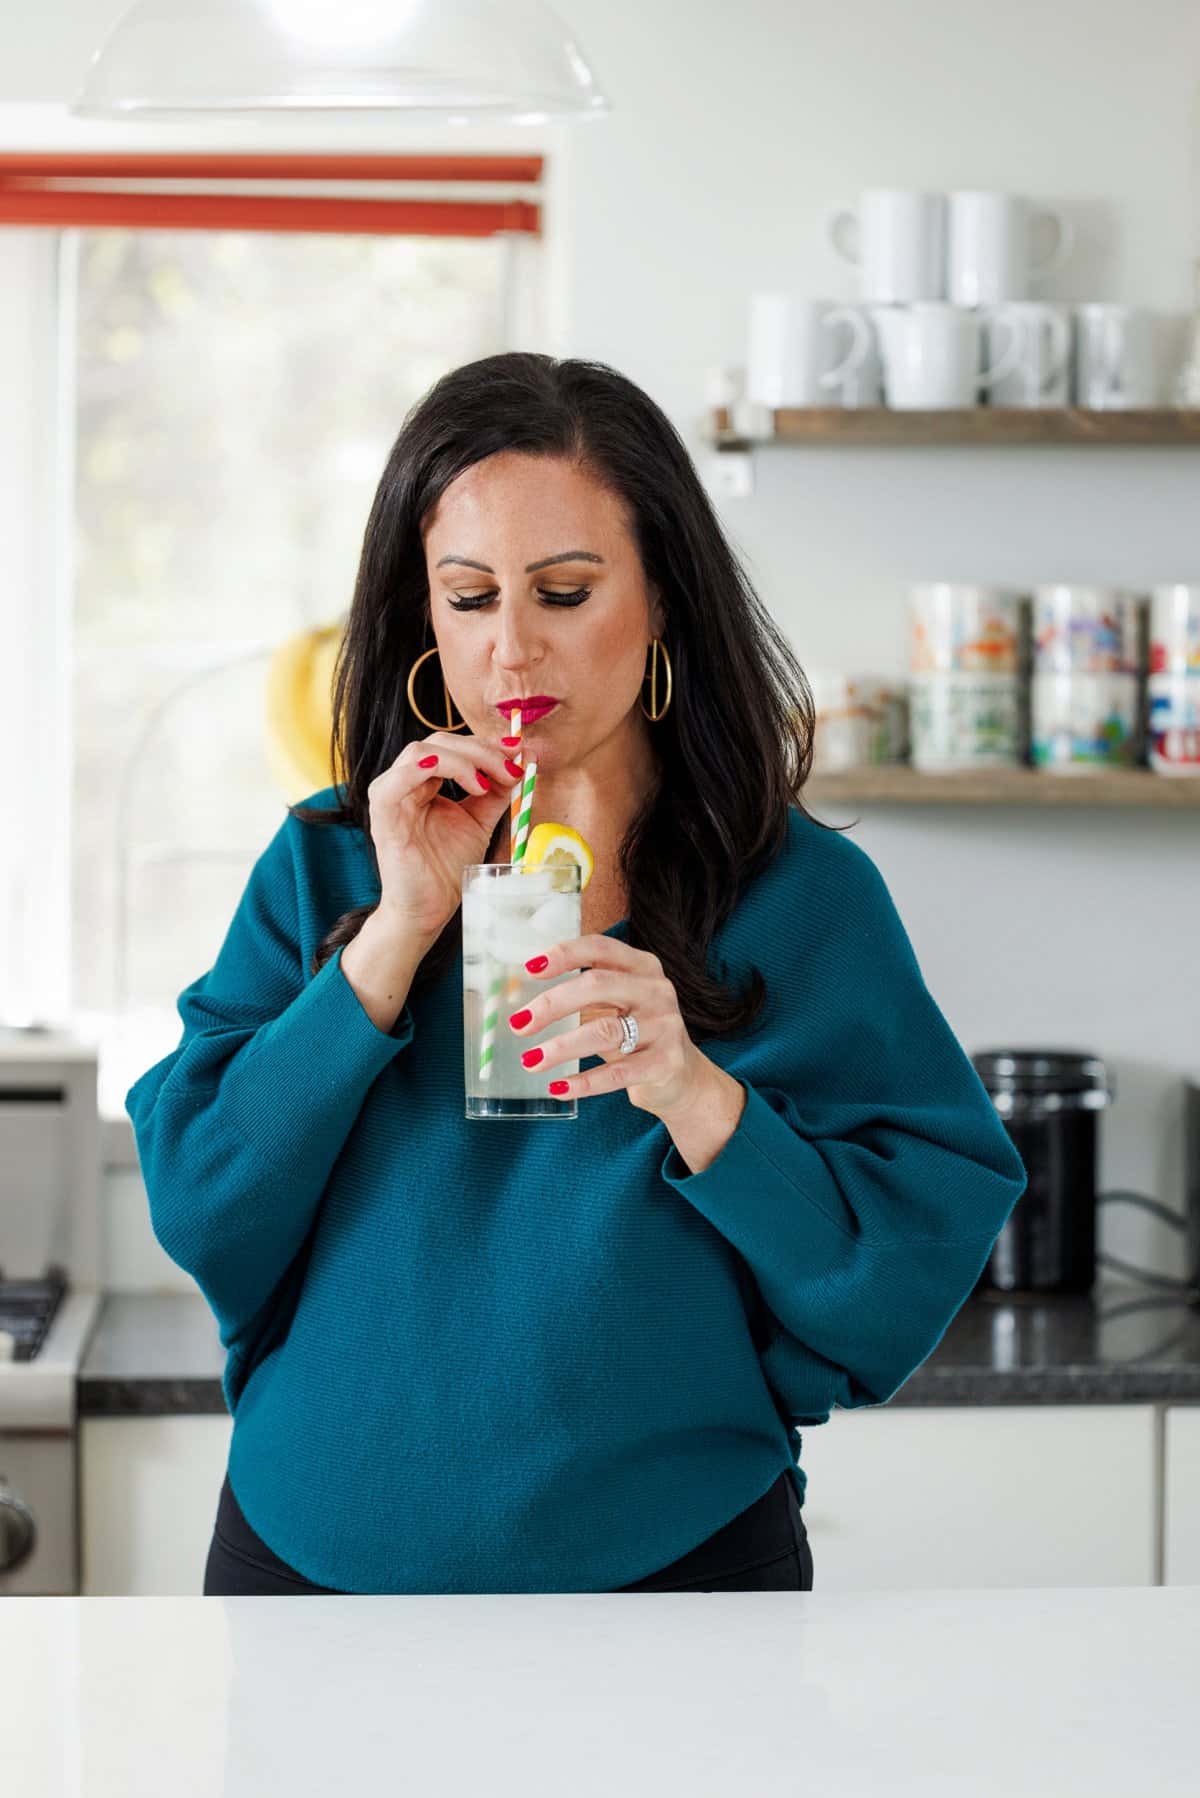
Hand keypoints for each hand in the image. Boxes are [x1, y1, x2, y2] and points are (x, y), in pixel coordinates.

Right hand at [366, 730, 524, 945]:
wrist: (428, 908)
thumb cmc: (445, 867)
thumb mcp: (479, 820)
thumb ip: (497, 791)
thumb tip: (523, 759)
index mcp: (423, 781)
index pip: (452, 746)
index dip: (486, 745)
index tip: (520, 753)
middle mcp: (403, 782)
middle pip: (439, 743)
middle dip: (481, 750)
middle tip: (511, 769)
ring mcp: (390, 797)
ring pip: (421, 753)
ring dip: (463, 760)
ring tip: (488, 784)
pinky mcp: (384, 816)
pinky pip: (396, 781)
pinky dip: (428, 769)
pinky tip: (467, 782)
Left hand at [507, 934, 711, 1119]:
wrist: (684, 1078)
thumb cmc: (639, 1034)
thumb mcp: (619, 1004)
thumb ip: (585, 993)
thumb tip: (526, 1005)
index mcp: (642, 967)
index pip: (600, 949)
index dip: (564, 954)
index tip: (529, 969)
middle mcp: (657, 990)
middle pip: (597, 986)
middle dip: (552, 1005)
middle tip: (518, 1025)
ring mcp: (665, 1026)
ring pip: (604, 1031)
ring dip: (560, 1047)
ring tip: (530, 1061)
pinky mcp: (666, 1063)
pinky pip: (617, 1073)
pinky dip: (583, 1082)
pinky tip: (557, 1087)